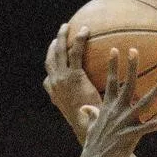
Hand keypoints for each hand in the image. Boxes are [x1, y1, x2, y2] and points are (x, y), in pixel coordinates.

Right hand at [44, 23, 101, 142]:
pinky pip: (75, 52)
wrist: (88, 129)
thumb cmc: (90, 127)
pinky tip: (86, 30)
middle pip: (50, 60)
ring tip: (67, 26)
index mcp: (56, 96)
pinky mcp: (73, 76)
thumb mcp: (87, 116)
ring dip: (61, 37)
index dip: (50, 67)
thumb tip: (108, 103)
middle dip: (53, 46)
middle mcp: (55, 86)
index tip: (54, 59)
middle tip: (59, 35)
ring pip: (58, 52)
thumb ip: (92, 108)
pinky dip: (78, 39)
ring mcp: (62, 79)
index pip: (48, 79)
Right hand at [77, 48, 156, 156]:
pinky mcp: (131, 135)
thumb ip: (91, 114)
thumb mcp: (91, 125)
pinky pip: (150, 127)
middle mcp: (117, 111)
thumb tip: (84, 108)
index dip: (113, 65)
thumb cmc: (94, 144)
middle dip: (131, 67)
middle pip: (127, 84)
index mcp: (108, 107)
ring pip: (143, 103)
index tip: (115, 49)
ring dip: (156, 91)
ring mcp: (125, 122)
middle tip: (134, 49)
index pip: (111, 81)